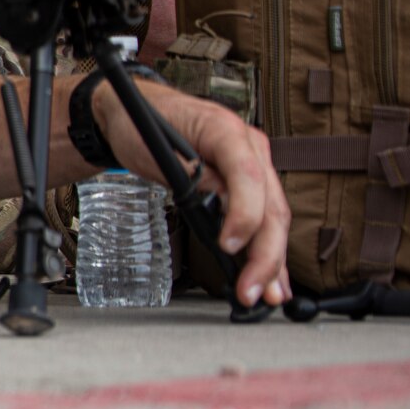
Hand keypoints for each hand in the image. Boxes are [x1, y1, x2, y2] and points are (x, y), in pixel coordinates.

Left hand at [95, 82, 289, 306]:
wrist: (134, 112)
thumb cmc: (142, 124)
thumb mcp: (154, 145)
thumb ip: (189, 172)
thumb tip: (216, 202)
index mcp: (227, 130)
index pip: (248, 176)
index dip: (244, 214)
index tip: (228, 246)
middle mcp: (250, 147)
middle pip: (271, 204)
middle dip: (264, 253)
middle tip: (250, 290)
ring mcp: (255, 164)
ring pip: (274, 217)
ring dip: (273, 260)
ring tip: (268, 295)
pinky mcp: (250, 182)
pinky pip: (265, 218)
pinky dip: (268, 250)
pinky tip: (272, 279)